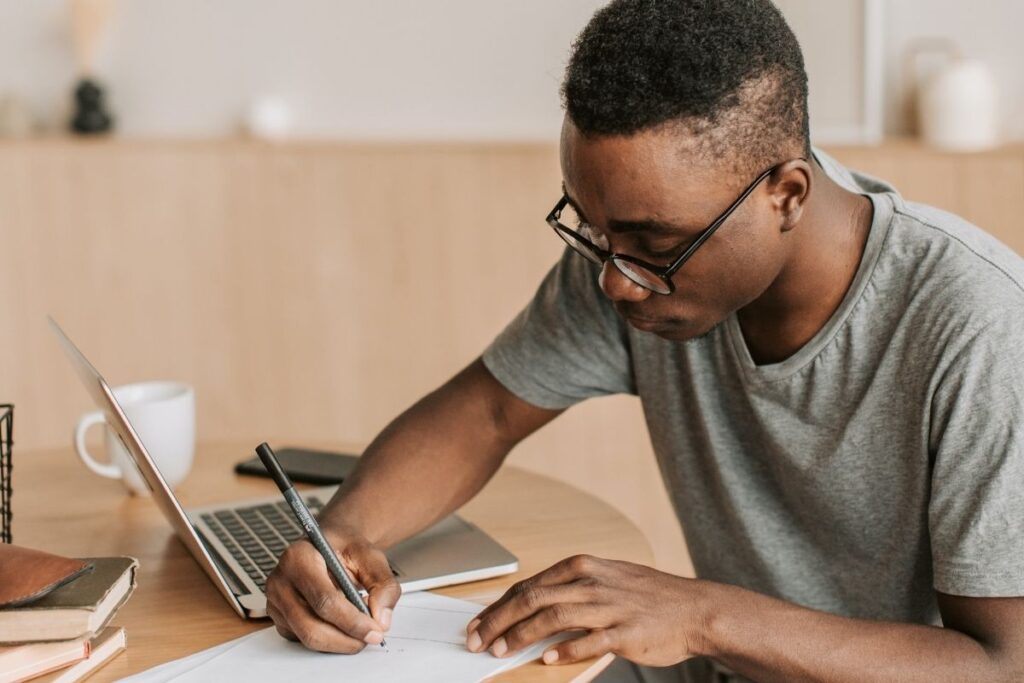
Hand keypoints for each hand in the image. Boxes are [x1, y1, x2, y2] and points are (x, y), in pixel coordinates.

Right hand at [265, 524, 401, 652]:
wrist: (332, 546)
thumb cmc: (346, 549)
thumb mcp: (371, 557)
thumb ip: (383, 585)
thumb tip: (381, 619)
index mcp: (299, 558)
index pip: (324, 600)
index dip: (352, 621)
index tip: (375, 631)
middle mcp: (280, 581)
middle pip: (311, 626)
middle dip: (346, 639)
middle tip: (372, 637)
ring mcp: (276, 602)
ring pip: (307, 638)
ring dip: (339, 642)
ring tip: (360, 629)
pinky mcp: (280, 619)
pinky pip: (303, 641)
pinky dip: (328, 641)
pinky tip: (343, 626)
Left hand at [465, 554, 706, 666]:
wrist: (694, 609)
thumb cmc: (647, 597)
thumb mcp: (605, 579)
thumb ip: (570, 590)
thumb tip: (529, 607)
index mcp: (582, 567)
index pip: (528, 585)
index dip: (498, 606)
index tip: (477, 623)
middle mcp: (591, 582)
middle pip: (532, 599)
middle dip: (498, 621)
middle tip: (477, 640)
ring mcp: (608, 606)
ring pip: (552, 617)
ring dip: (521, 635)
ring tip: (501, 651)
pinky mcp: (625, 631)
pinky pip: (589, 641)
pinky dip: (565, 650)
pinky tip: (547, 659)